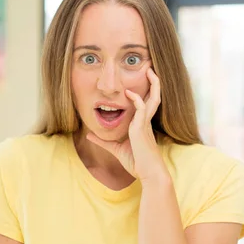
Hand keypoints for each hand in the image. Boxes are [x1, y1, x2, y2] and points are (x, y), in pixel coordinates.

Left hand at [87, 68, 169, 182]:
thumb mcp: (116, 150)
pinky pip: (141, 108)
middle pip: (154, 98)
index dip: (145, 92)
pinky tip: (129, 93)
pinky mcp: (142, 128)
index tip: (139, 81)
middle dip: (154, 83)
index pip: (147, 104)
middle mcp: (146, 122)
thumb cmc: (138, 164)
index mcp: (143, 125)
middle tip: (150, 69)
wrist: (148, 174)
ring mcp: (145, 124)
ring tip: (149, 71)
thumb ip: (103, 141)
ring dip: (153, 84)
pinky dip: (136, 99)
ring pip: (153, 99)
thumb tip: (89, 135)